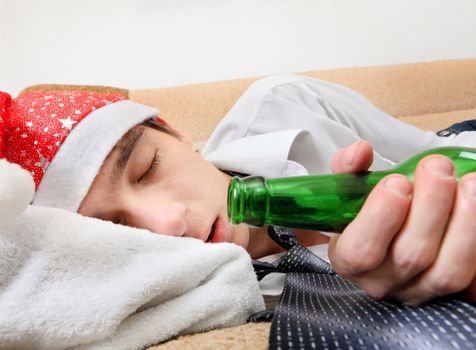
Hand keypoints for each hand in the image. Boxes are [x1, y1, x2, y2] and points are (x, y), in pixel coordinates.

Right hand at [327, 140, 475, 303]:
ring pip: (448, 271)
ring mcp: (418, 291)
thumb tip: (361, 151)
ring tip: (469, 182)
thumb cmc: (365, 215)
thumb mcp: (348, 191)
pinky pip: (471, 276)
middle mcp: (381, 281)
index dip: (381, 218)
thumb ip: (348, 169)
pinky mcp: (449, 292)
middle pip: (410, 256)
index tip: (397, 181)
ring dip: (464, 223)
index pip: (360, 251)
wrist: (386, 241)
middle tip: (437, 167)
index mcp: (348, 259)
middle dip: (430, 205)